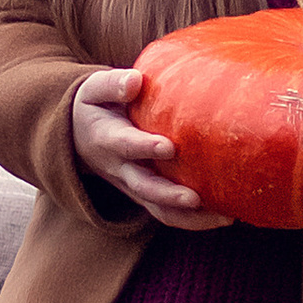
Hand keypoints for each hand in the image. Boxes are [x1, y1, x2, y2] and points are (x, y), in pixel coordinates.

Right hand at [70, 66, 231, 232]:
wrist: (77, 136)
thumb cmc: (96, 106)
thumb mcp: (94, 90)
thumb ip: (114, 84)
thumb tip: (136, 81)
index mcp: (106, 138)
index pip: (125, 145)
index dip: (144, 147)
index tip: (168, 147)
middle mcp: (119, 168)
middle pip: (143, 187)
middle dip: (168, 195)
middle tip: (194, 198)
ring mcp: (132, 186)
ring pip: (157, 209)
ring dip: (188, 217)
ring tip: (222, 217)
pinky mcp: (145, 195)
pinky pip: (167, 215)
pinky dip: (194, 221)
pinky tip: (225, 217)